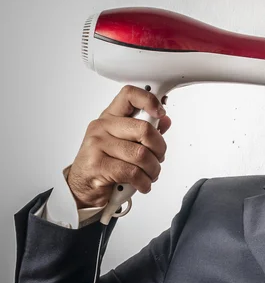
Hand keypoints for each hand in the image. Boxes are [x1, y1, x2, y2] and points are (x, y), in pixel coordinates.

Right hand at [67, 85, 171, 208]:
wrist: (82, 187)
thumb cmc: (106, 163)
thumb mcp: (125, 143)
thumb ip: (145, 132)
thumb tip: (165, 120)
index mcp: (110, 117)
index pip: (129, 95)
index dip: (149, 100)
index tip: (160, 113)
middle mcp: (102, 127)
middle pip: (144, 129)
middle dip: (159, 148)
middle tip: (159, 158)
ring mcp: (98, 145)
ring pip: (141, 154)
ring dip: (153, 169)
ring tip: (150, 174)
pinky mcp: (98, 165)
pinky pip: (132, 172)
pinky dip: (144, 182)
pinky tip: (142, 184)